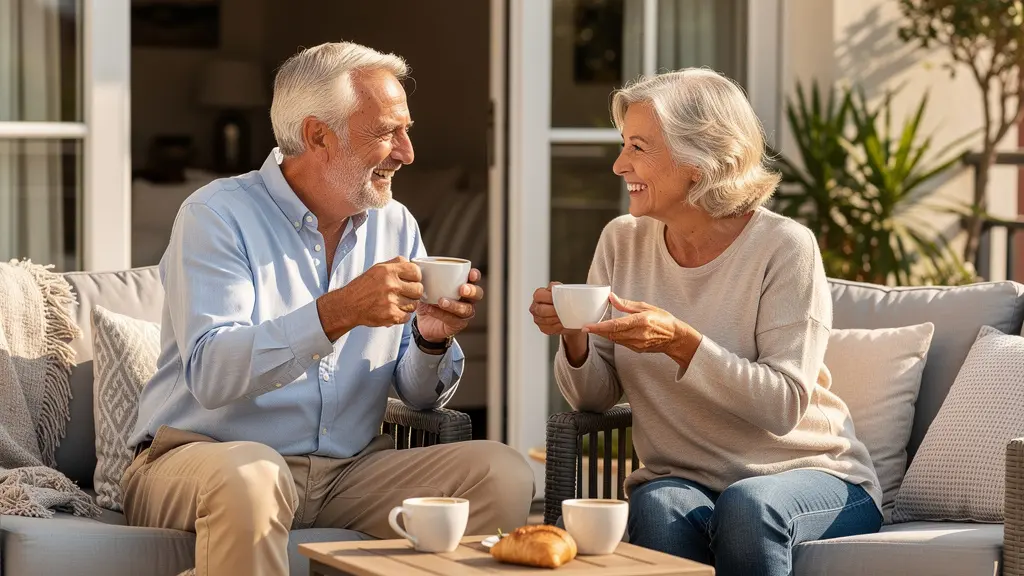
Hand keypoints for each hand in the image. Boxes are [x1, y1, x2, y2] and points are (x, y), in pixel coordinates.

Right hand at [318, 256, 423, 339]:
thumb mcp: (377, 268)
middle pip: (418, 289)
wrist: (348, 305)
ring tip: (397, 303)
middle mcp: (390, 285)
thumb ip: (396, 264)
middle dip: (414, 292)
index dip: (416, 277)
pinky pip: (407, 316)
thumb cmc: (363, 287)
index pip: (416, 271)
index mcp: (388, 271)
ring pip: (414, 304)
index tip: (411, 281)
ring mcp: (391, 301)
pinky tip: (393, 311)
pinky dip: (402, 316)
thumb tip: (411, 263)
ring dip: (408, 305)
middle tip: (405, 294)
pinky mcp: (390, 315)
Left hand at [415, 268, 483, 341]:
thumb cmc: (429, 300)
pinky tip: (430, 309)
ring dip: (454, 305)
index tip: (470, 273)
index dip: (475, 276)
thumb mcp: (428, 287)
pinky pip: (452, 319)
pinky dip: (441, 314)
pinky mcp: (457, 324)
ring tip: (441, 301)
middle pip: (477, 294)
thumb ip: (427, 277)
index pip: (474, 279)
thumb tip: (416, 264)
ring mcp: (464, 313)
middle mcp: (468, 300)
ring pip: (466, 309)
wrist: (423, 322)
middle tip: (461, 289)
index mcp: (463, 286)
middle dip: (471, 291)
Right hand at [530, 282, 589, 365]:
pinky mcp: (541, 327)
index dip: (548, 298)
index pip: (540, 294)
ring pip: (543, 320)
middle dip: (552, 312)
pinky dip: (554, 328)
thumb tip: (609, 295)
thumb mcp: (576, 294)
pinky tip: (561, 326)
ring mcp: (537, 317)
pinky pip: (546, 329)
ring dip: (553, 320)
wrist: (573, 318)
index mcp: (541, 293)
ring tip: (563, 320)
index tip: (559, 301)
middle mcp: (536, 304)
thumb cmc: (574, 304)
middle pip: (540, 309)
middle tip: (562, 313)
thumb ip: (585, 291)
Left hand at [583, 293, 701, 365]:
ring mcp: (637, 344)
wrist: (675, 338)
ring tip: (593, 328)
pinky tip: (608, 332)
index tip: (586, 327)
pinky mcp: (636, 350)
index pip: (615, 325)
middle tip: (584, 326)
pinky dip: (613, 337)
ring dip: (603, 334)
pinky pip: (620, 343)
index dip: (598, 327)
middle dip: (597, 331)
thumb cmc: (663, 319)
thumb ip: (626, 304)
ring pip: (614, 339)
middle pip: (611, 334)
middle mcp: (638, 335)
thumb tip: (611, 297)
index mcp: (640, 322)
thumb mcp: (646, 307)